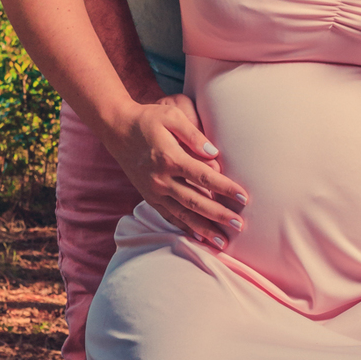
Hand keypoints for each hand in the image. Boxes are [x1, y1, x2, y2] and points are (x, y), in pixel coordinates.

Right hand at [108, 94, 247, 249]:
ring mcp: (153, 191)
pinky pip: (169, 216)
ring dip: (203, 229)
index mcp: (169, 158)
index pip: (203, 176)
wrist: (117, 129)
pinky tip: (199, 237)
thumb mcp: (171, 116)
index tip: (243, 196)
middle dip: (218, 215)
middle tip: (239, 225)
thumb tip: (214, 153)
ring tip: (223, 243)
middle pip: (195, 201)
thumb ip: (194, 134)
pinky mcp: (149, 197)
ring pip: (182, 214)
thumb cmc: (148, 119)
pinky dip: (184, 228)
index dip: (224, 187)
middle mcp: (161, 179)